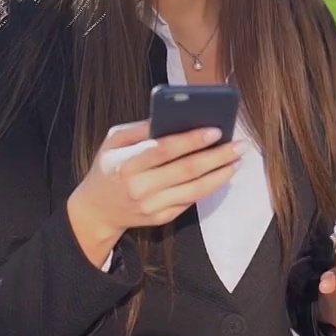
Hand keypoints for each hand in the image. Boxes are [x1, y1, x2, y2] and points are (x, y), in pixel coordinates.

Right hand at [67, 120, 244, 264]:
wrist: (96, 210)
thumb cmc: (108, 167)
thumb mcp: (114, 141)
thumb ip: (141, 129)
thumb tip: (172, 116)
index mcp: (127, 164)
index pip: (164, 150)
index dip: (192, 140)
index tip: (216, 130)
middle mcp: (140, 188)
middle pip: (186, 171)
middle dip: (217, 157)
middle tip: (238, 145)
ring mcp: (152, 206)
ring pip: (194, 190)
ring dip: (220, 175)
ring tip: (236, 160)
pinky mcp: (161, 218)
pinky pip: (190, 202)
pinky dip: (208, 188)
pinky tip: (220, 175)